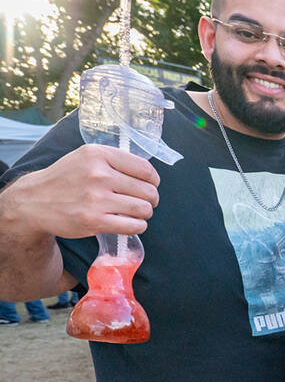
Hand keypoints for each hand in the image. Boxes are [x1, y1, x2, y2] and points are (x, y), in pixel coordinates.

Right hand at [9, 144, 159, 238]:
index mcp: (98, 155)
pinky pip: (134, 226)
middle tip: (142, 202)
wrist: (34, 202)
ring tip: (134, 213)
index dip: (153, 181)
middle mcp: (97, 175)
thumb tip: (149, 175)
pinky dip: (137, 226)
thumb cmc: (66, 179)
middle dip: (151, 199)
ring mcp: (96, 199)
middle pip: (148, 191)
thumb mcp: (85, 158)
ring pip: (144, 209)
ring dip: (144, 214)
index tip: (149, 186)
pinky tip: (129, 223)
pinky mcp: (94, 221)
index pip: (145, 169)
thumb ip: (114, 161)